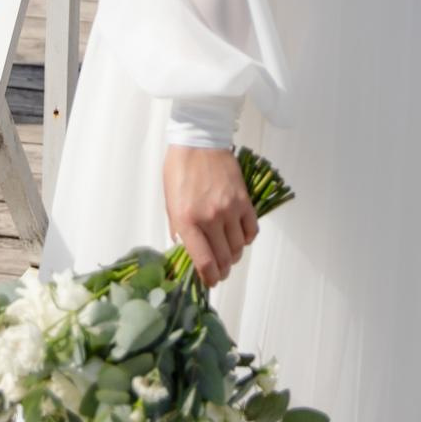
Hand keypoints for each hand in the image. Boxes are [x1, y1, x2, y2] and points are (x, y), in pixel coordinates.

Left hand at [163, 146, 258, 287]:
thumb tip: (185, 249)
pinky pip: (251, 230)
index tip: (210, 282)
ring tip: (228, 253)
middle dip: (222, 271)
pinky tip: (238, 236)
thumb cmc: (180, 169)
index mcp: (187, 220)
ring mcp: (229, 209)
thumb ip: (178, 228)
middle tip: (220, 271)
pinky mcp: (243, 200)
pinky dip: (246, 239)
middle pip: (223, 259)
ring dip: (233, 255)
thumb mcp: (169, 201)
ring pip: (238, 247)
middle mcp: (210, 218)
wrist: (199, 140)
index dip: (209, 278)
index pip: (204, 262)